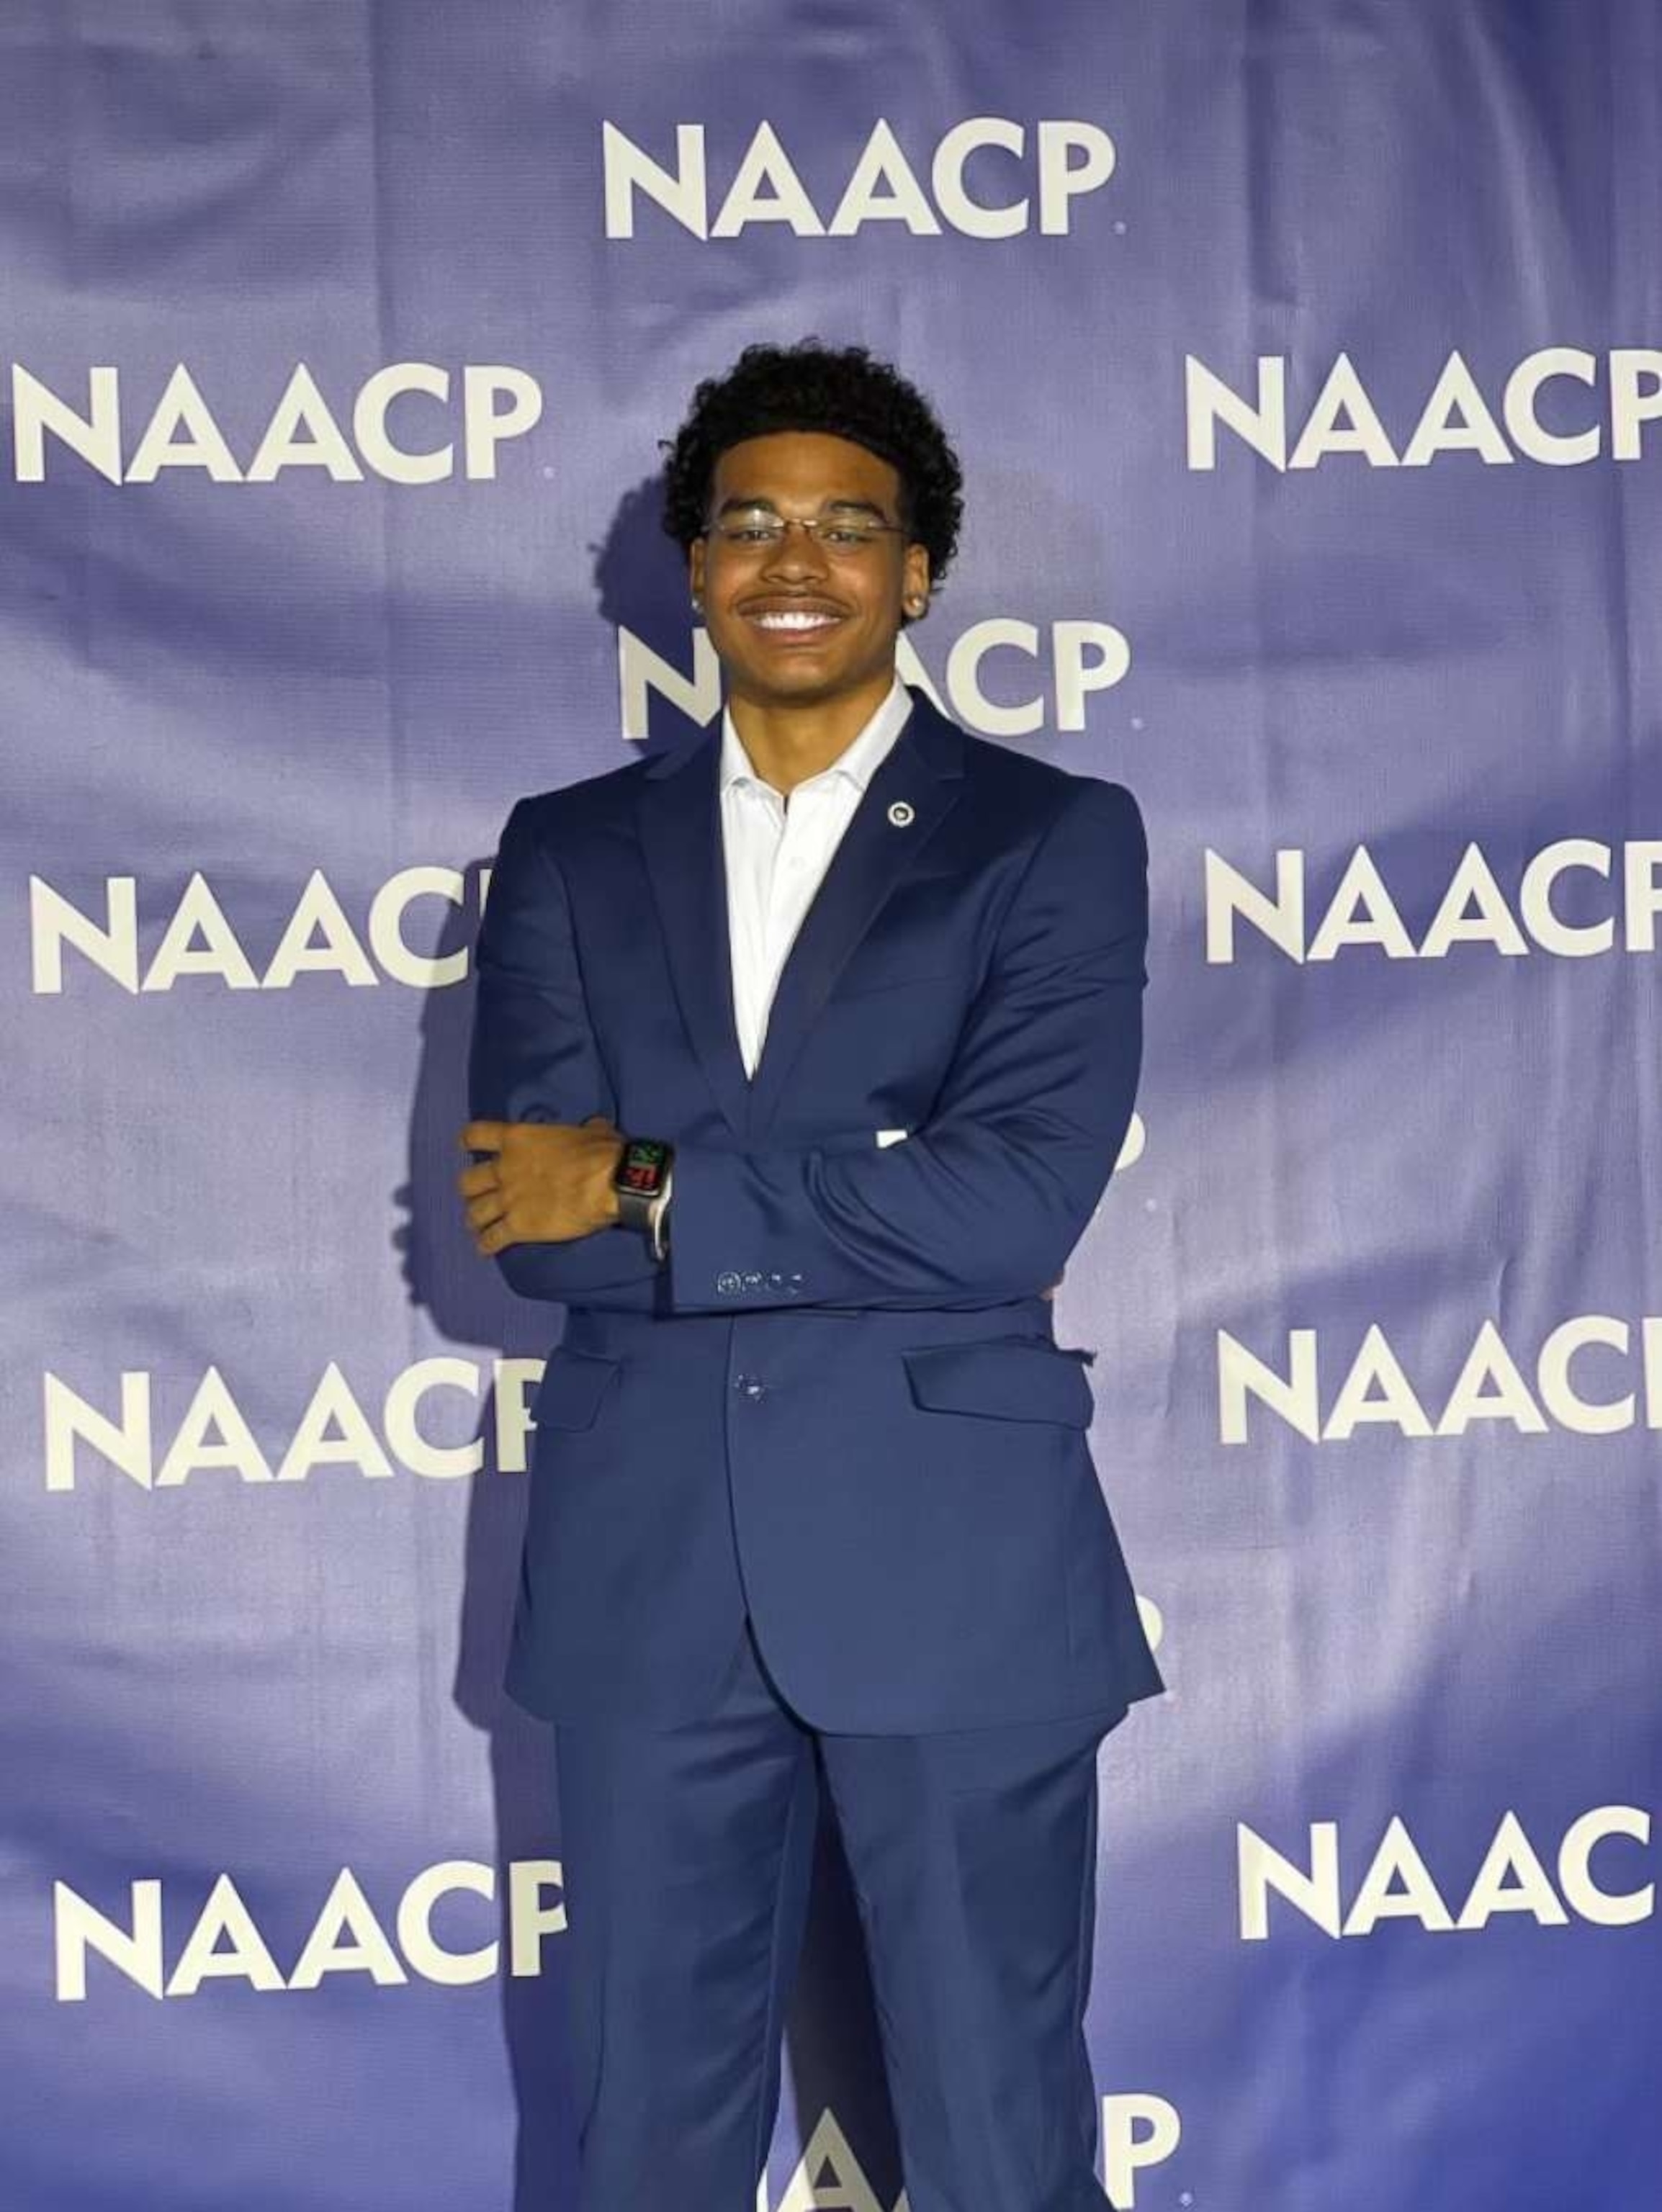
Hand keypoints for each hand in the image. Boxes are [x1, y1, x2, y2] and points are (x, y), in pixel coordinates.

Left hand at [458, 1117, 622, 1252]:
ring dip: (476, 1219)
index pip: (475, 1136)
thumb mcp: (590, 1131)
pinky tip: (486, 1248)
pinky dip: (486, 1245)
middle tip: (482, 1195)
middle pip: (467, 1182)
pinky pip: (491, 1240)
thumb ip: (581, 1131)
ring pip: (474, 1213)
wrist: (610, 1184)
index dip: (468, 1142)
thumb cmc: (602, 1152)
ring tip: (480, 1225)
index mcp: (517, 1139)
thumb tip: (592, 1128)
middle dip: (472, 1190)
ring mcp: (508, 1200)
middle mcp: (504, 1169)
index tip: (467, 1146)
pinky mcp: (518, 1227)